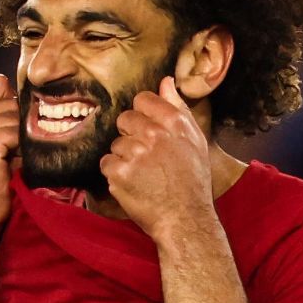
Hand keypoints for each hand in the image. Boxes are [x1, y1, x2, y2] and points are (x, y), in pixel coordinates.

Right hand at [0, 74, 19, 229]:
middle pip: (12, 101)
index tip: (13, 129)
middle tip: (16, 151)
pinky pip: (18, 135)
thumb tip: (39, 95)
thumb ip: (3, 114)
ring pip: (17, 118)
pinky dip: (23, 150)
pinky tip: (14, 164)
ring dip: (24, 139)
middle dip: (22, 124)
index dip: (14, 103)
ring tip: (14, 159)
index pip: (1, 84)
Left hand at [100, 76, 213, 241]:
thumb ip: (178, 108)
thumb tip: (165, 82)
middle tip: (147, 157)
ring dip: (124, 157)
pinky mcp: (118, 172)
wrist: (184, 219)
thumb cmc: (192, 181)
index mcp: (174, 122)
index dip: (143, 114)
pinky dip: (116, 174)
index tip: (148, 130)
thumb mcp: (195, 141)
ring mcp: (134, 153)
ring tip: (144, 174)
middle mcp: (154, 134)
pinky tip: (133, 184)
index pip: (142, 99)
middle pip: (125, 119)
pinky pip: (107, 163)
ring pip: (116, 144)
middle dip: (131, 135)